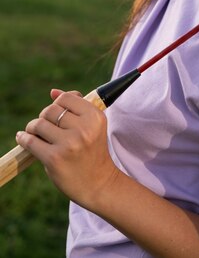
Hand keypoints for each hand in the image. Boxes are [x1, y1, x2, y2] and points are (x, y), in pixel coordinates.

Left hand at [16, 90, 120, 208]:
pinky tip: (23, 138)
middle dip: (44, 116)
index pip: (65, 98)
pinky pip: (31, 142)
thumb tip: (53, 91)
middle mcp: (84, 128)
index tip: (56, 114)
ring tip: (35, 133)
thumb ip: (75, 106)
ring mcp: (69, 144)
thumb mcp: (92, 125)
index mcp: (95, 116)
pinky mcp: (54, 159)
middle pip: (50, 110)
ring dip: (33, 127)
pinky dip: (24, 138)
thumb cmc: (93, 151)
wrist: (99, 183)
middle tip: (46, 127)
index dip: (57, 104)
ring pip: (39, 124)